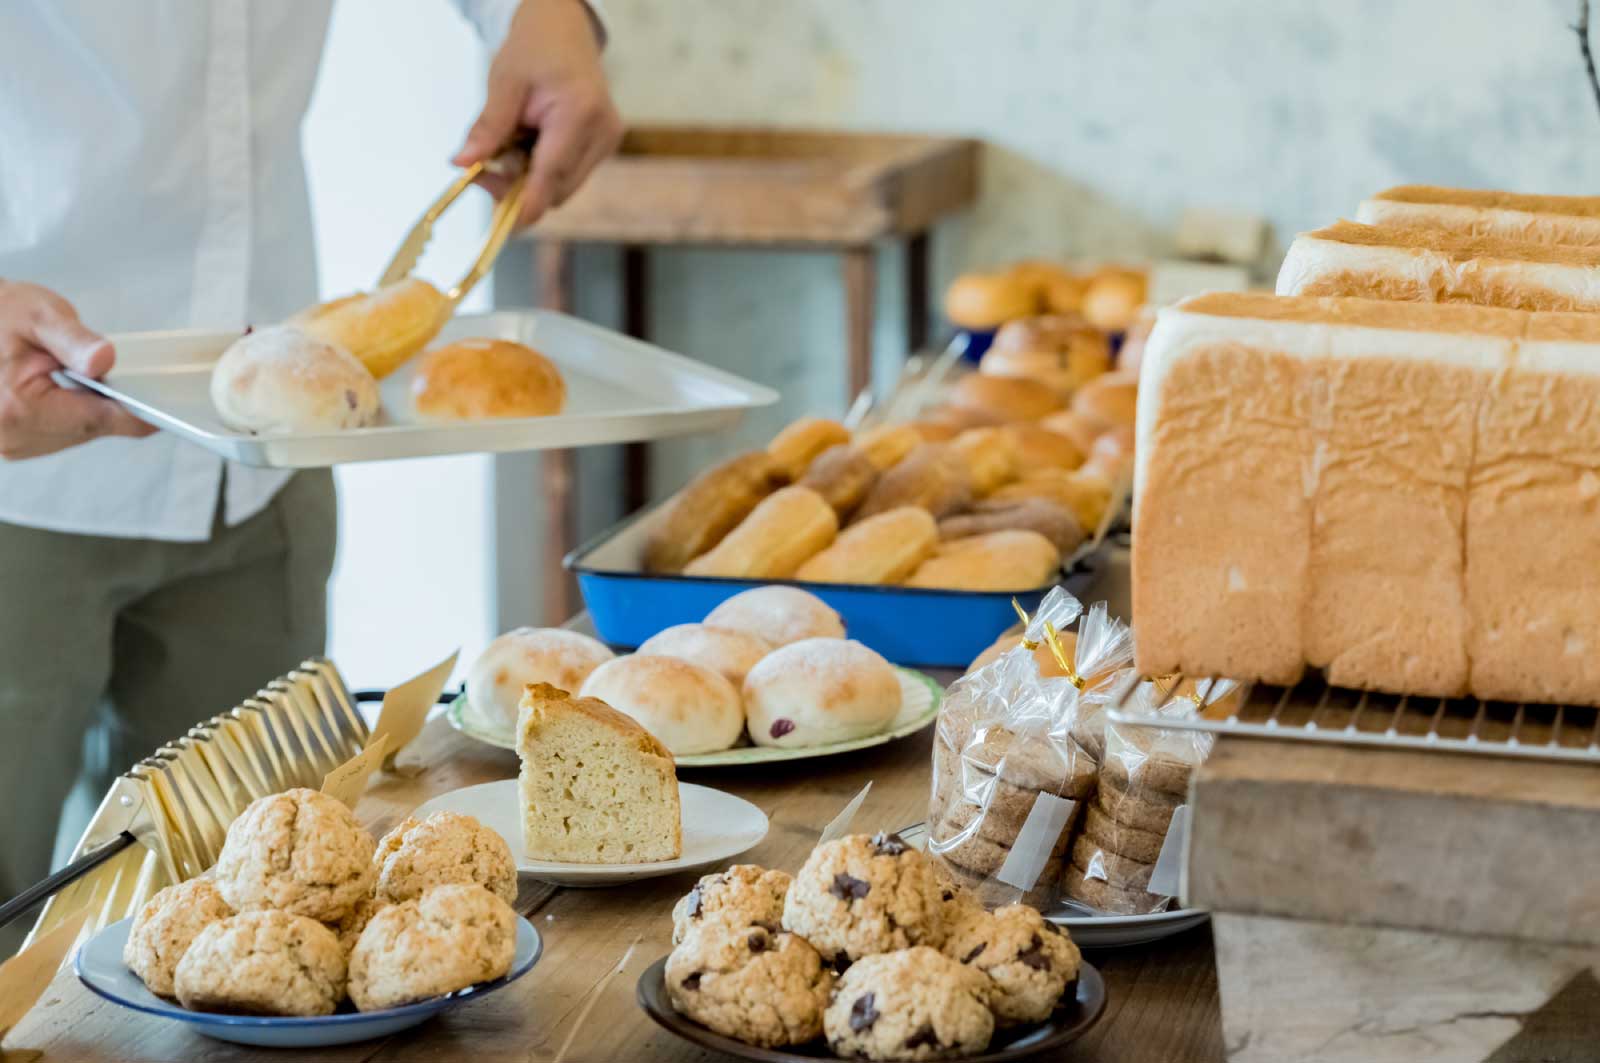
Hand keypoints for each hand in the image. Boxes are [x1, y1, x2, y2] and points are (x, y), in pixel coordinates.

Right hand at [0, 281, 153, 460]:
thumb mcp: (38, 315)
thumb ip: (74, 340)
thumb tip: (104, 359)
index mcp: (17, 408)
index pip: (97, 420)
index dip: (138, 414)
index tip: (169, 411)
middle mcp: (13, 436)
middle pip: (92, 429)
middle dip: (109, 401)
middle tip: (108, 371)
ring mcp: (13, 444)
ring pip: (81, 433)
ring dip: (90, 407)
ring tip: (77, 375)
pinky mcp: (17, 443)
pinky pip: (64, 432)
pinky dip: (74, 411)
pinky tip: (67, 388)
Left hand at [453, 0, 622, 226]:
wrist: (563, 29)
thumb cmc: (536, 47)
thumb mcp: (504, 82)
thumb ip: (488, 127)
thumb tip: (463, 163)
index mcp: (581, 112)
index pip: (552, 175)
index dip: (526, 205)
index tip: (501, 227)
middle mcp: (603, 132)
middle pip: (557, 189)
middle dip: (518, 190)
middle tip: (480, 172)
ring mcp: (608, 141)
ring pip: (562, 187)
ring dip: (529, 180)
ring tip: (506, 148)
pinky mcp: (604, 146)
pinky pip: (568, 175)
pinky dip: (542, 170)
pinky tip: (528, 145)